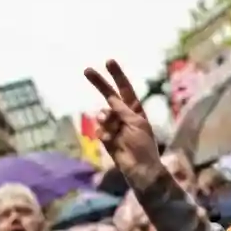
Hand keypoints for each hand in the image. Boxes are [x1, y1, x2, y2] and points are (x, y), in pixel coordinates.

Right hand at [83, 61, 164, 190]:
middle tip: (86, 70)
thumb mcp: (136, 123)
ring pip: (102, 115)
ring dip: (106, 119)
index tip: (108, 61)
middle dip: (99, 84)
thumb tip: (110, 100)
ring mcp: (114, 127)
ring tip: (114, 130)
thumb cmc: (144, 146)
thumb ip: (122, 110)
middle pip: (109, 96)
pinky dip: (105, 134)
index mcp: (135, 110)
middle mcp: (123, 116)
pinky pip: (100, 130)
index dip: (117, 75)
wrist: (140, 169)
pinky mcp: (106, 138)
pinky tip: (113, 142)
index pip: (125, 89)